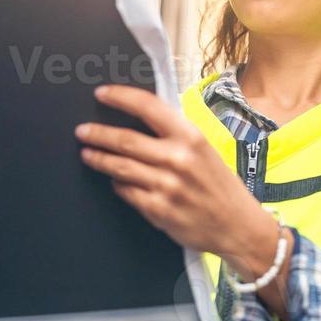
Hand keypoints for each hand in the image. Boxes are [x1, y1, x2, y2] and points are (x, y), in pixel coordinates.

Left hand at [75, 84, 282, 270]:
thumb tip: (140, 120)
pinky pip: (126, 191)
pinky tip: (115, 180)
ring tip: (87, 154)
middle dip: (98, 134)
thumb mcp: (205, 150)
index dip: (120, 97)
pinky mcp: (158, 210)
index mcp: (191, 137)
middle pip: (125, 140)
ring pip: (119, 167)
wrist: (238, 226)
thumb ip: (175, 135)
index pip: (148, 107)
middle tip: (82, 131)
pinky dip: (117, 184)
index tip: (102, 94)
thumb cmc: (221, 186)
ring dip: (99, 158)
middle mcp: (178, 159)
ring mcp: (166, 186)